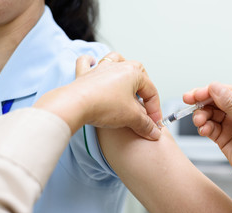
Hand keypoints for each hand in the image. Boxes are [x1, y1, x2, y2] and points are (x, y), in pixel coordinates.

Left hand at [34, 52, 161, 140]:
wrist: (75, 105)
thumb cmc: (103, 106)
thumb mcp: (132, 118)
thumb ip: (146, 125)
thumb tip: (154, 132)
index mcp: (133, 72)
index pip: (151, 91)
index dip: (155, 109)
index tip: (154, 123)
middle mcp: (117, 66)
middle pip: (138, 72)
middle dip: (144, 87)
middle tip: (144, 105)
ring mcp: (100, 69)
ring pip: (115, 61)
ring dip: (123, 70)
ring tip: (126, 83)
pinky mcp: (84, 75)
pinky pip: (87, 63)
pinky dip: (90, 63)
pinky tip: (93, 66)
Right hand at [183, 82, 231, 207]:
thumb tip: (215, 87)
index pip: (227, 91)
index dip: (210, 90)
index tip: (196, 94)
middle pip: (216, 100)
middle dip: (202, 101)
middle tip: (188, 101)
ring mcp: (231, 123)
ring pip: (210, 113)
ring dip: (201, 116)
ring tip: (199, 122)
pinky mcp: (223, 136)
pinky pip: (209, 127)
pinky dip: (204, 127)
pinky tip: (204, 130)